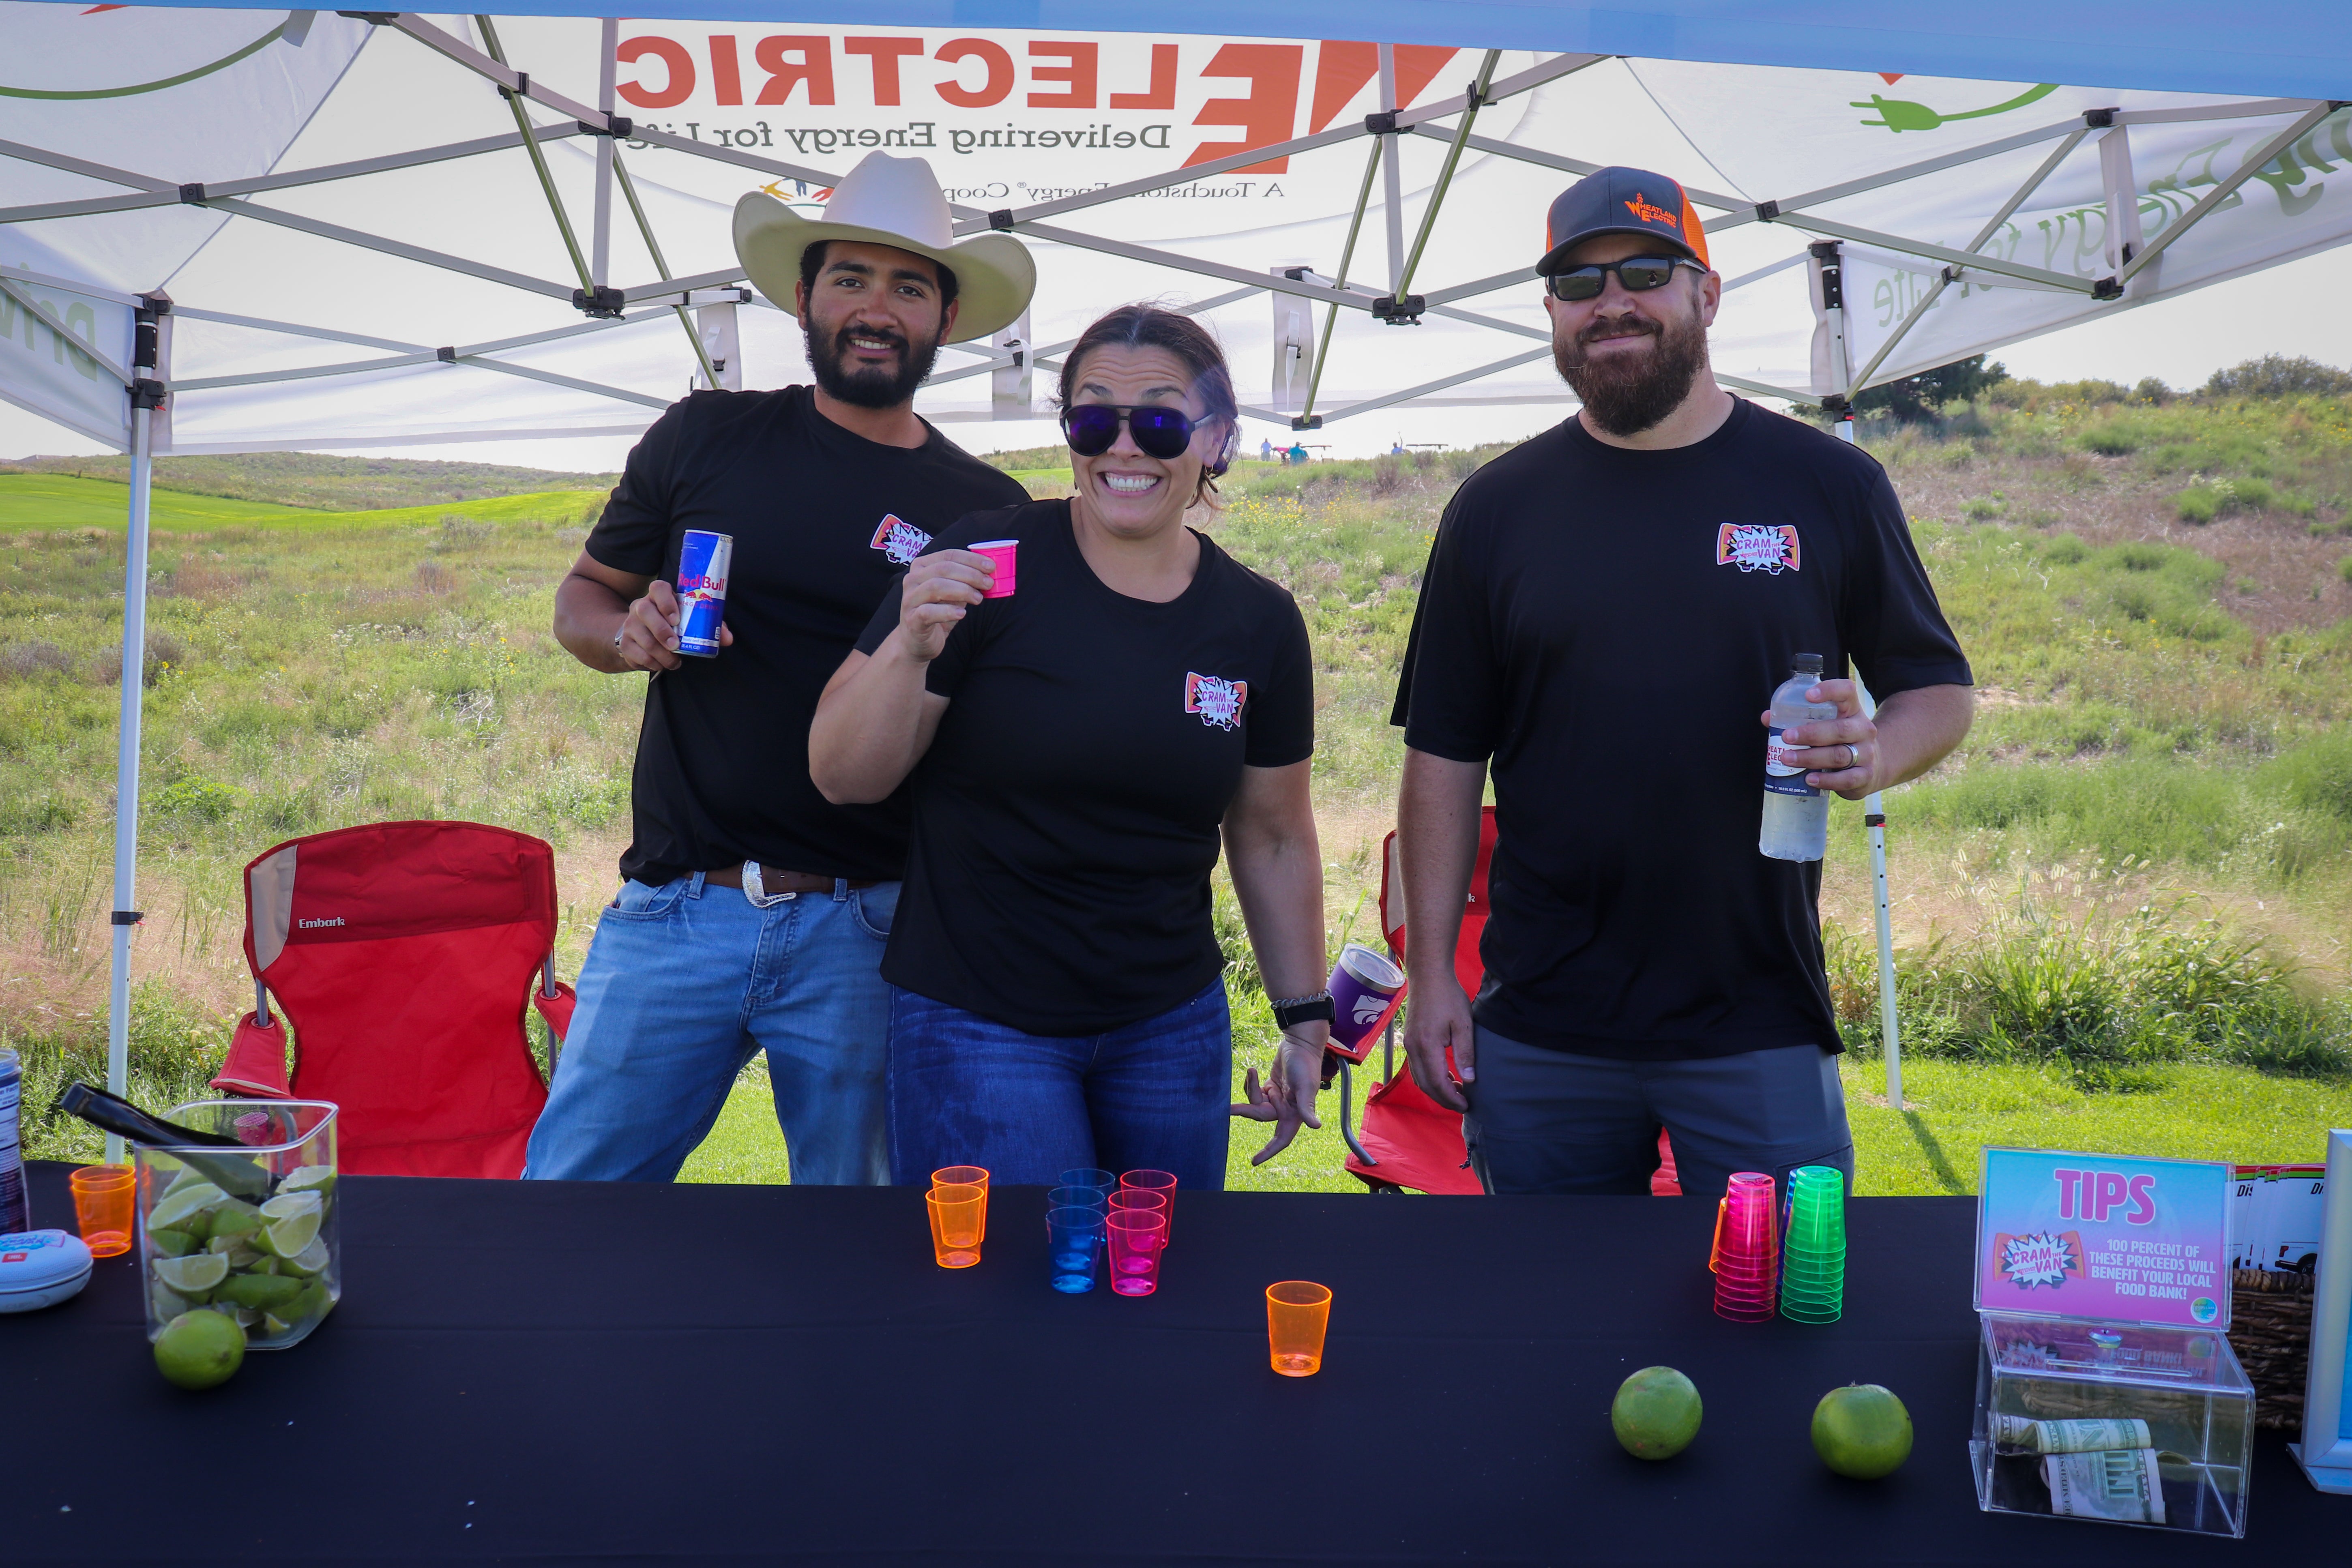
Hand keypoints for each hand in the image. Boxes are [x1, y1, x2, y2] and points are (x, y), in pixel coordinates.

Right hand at [614, 579, 729, 671]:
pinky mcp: (625, 643)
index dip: (666, 601)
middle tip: (676, 645)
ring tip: (674, 661)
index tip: (677, 619)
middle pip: (645, 611)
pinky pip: (637, 654)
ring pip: (643, 637)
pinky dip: (652, 662)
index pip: (658, 588)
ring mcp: (630, 624)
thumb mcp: (688, 622)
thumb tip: (728, 639)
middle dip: (662, 630)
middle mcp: (640, 606)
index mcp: (657, 596)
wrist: (639, 638)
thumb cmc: (672, 627)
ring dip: (661, 653)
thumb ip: (709, 626)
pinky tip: (661, 664)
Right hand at [898, 550, 995, 661]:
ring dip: (963, 591)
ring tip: (978, 599)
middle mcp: (912, 579)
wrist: (917, 640)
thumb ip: (965, 580)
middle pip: (944, 568)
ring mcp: (910, 599)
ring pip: (936, 586)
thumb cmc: (937, 611)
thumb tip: (988, 572)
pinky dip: (948, 611)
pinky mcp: (912, 620)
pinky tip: (962, 614)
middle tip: (988, 583)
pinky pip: (928, 612)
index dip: (972, 559)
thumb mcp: (952, 592)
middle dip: (971, 575)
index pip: (948, 555)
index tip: (990, 566)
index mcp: (922, 566)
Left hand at [1230, 1030, 1324, 1164]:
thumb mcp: (1305, 1086)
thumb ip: (1307, 1107)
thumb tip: (1316, 1126)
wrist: (1300, 1043)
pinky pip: (1254, 1091)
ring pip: (1255, 1103)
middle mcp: (1285, 1108)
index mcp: (1296, 1113)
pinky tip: (1253, 1071)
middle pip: (1261, 1116)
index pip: (1282, 1138)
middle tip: (1228, 1109)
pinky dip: (1251, 1083)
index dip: (1269, 1151)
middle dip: (1246, 1111)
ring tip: (1252, 1072)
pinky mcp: (1269, 1086)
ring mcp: (1276, 1097)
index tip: (1253, 1161)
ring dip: (1251, 1089)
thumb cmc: (1305, 1064)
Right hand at [1402, 975, 1473, 1111]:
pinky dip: (1431, 1078)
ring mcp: (1409, 1045)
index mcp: (1427, 1046)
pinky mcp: (1410, 1040)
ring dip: (1437, 1090)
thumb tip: (1470, 1079)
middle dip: (1444, 1099)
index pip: (1438, 1083)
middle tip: (1463, 1103)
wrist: (1428, 975)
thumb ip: (1465, 1053)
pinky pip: (1417, 1068)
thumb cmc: (1448, 996)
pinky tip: (1446, 1075)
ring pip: (1420, 1078)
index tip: (1467, 1105)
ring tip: (1457, 1091)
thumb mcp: (1463, 1024)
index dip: (1451, 1098)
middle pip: (1426, 1085)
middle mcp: (1413, 1048)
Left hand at [1762, 677, 1876, 800]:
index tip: (1808, 695)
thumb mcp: (1827, 725)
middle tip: (1787, 737)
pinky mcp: (1865, 775)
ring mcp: (1866, 753)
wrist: (1874, 766)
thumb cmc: (1840, 741)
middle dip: (1811, 733)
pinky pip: (1846, 779)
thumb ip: (1799, 720)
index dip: (1829, 691)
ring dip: (1810, 757)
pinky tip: (1808, 779)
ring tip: (1787, 758)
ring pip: (1839, 755)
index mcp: (1852, 710)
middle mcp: (1863, 730)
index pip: (1847, 692)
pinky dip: (1826, 780)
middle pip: (1840, 729)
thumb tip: (1767, 718)